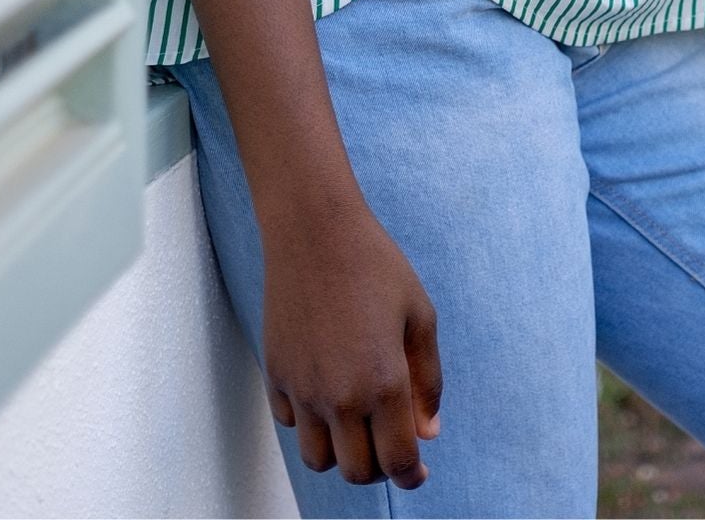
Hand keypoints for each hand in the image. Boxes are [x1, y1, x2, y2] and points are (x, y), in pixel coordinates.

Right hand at [262, 194, 443, 487]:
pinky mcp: (275, 374)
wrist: (315, 230)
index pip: (398, 461)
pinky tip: (325, 390)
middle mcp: (340, 396)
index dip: (412, 475)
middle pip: (356, 472)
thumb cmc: (374, 265)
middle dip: (377, 466)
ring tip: (356, 421)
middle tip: (388, 442)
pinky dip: (309, 421)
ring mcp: (302, 389)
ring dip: (339, 451)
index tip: (417, 472)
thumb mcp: (420, 315)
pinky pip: (291, 423)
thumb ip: (428, 380)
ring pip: (318, 459)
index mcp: (384, 382)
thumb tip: (428, 432)